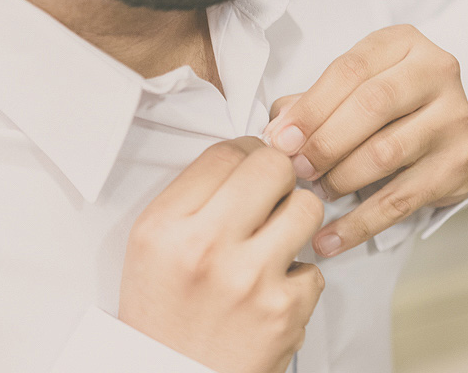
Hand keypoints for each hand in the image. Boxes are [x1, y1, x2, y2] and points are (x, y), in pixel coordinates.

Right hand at [119, 137, 325, 372]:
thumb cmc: (163, 317)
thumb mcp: (151, 247)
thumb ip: (192, 198)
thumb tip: (244, 160)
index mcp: (165, 226)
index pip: (224, 153)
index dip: (247, 150)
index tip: (251, 162)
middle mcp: (205, 248)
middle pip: (272, 166)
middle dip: (278, 175)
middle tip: (273, 192)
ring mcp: (249, 279)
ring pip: (307, 206)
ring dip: (296, 220)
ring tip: (277, 238)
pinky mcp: (284, 311)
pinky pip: (316, 267)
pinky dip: (299, 277)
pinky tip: (274, 288)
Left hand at [263, 24, 467, 257]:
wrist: (445, 123)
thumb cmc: (385, 101)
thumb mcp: (351, 85)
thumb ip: (311, 102)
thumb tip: (276, 133)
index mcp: (403, 44)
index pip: (351, 70)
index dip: (310, 108)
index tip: (279, 139)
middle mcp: (437, 74)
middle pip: (372, 107)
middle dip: (324, 143)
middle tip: (295, 169)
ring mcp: (454, 119)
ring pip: (385, 154)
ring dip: (339, 179)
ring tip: (315, 192)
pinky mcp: (459, 166)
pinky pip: (400, 201)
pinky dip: (359, 225)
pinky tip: (329, 239)